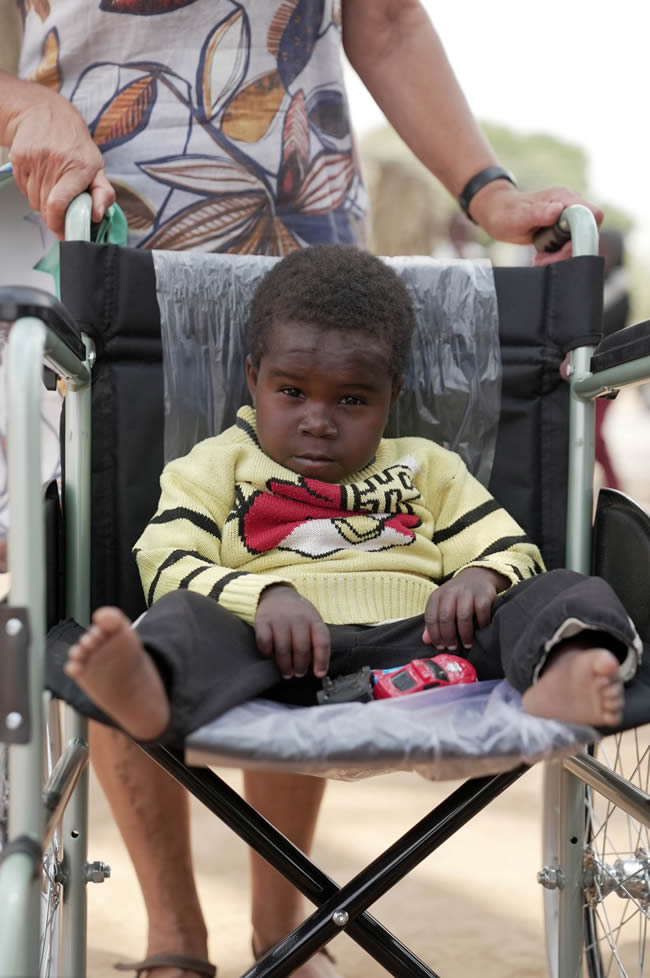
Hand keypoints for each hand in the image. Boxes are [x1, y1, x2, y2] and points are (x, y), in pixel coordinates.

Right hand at [7, 85, 114, 236]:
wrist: (47, 114)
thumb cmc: (75, 146)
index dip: (58, 224)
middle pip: (46, 207)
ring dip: (42, 204)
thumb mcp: (97, 167)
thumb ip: (103, 193)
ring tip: (52, 188)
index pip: (58, 204)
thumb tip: (97, 214)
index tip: (64, 232)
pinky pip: (23, 189)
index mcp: (79, 168)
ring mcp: (35, 159)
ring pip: (34, 201)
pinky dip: (31, 191)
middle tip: (61, 211)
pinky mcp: (19, 157)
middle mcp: (55, 162)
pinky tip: (41, 177)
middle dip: (54, 216)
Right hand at [255, 585, 330, 678]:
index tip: (319, 674)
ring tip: (286, 673)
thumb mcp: (312, 622)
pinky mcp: (263, 621)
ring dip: (285, 665)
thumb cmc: (298, 615)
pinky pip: (265, 642)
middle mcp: (298, 618)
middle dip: (300, 666)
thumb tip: (319, 669)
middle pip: (301, 648)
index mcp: (314, 620)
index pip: (322, 642)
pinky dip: (267, 653)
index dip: (322, 660)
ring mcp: (280, 619)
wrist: (276, 594)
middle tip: (298, 674)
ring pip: (283, 648)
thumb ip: (316, 641)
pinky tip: (270, 657)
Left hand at [423, 567, 509, 650]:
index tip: (440, 647)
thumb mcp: (442, 605)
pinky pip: (481, 612)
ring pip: (463, 617)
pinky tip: (480, 630)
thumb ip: (434, 622)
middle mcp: (450, 592)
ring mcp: (467, 592)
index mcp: (437, 596)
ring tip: (467, 644)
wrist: (478, 576)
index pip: (431, 617)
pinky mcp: (483, 594)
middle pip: (446, 618)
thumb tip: (426, 641)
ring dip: (464, 634)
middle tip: (453, 647)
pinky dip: (481, 624)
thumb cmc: (458, 596)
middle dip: (448, 636)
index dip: (435, 635)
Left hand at [467, 181, 602, 264]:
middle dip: (568, 251)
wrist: (497, 213)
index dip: (582, 235)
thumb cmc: (505, 212)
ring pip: (577, 243)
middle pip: (586, 233)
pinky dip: (556, 256)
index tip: (562, 248)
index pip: (592, 215)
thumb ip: (538, 213)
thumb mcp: (518, 216)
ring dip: (560, 256)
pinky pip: (567, 246)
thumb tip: (558, 211)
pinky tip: (541, 257)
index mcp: (564, 198)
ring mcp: (566, 218)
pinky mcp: (561, 229)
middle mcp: (569, 206)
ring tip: (540, 259)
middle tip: (545, 259)